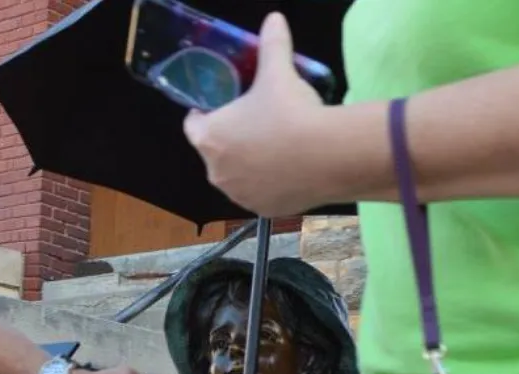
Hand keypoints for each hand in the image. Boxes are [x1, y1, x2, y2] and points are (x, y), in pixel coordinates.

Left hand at [183, 14, 330, 216]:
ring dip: (246, 163)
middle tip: (252, 122)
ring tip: (272, 146)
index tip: (216, 106)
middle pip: (214, 152)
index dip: (202, 114)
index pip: (192, 126)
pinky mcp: (260, 209)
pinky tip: (285, 169)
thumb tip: (273, 18)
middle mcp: (216, 172)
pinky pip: (258, 194)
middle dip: (228, 139)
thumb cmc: (291, 112)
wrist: (326, 157)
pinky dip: (267, 183)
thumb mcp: (279, 73)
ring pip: (236, 176)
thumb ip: (272, 45)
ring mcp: (237, 194)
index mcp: (210, 138)